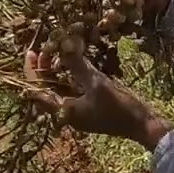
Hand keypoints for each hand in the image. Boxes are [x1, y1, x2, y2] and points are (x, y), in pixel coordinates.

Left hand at [23, 44, 173, 150]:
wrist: (142, 126)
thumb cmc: (118, 107)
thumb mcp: (97, 83)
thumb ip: (78, 65)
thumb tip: (64, 45)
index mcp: (63, 111)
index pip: (37, 90)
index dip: (32, 70)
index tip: (31, 51)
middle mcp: (67, 112)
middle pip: (47, 89)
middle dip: (44, 69)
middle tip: (46, 48)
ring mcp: (79, 111)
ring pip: (60, 89)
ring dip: (57, 72)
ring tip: (58, 52)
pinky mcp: (89, 108)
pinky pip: (73, 90)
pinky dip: (70, 76)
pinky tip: (76, 63)